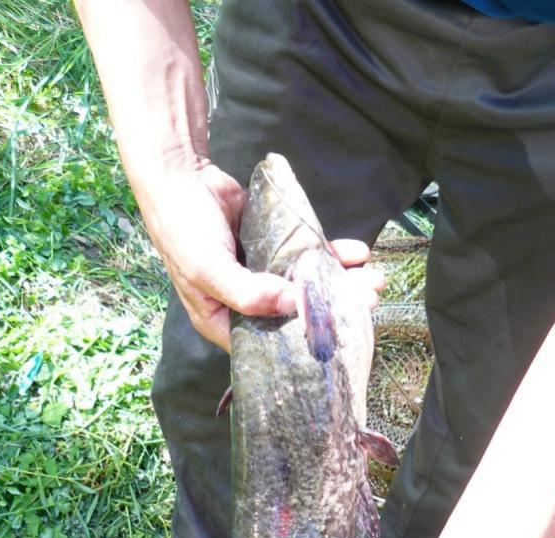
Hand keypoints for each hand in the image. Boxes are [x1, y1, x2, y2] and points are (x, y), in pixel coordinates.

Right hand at [140, 161, 383, 349]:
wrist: (180, 175)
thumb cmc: (182, 230)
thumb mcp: (208, 269)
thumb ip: (248, 292)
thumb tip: (294, 305)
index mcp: (224, 321)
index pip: (269, 345)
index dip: (303, 345)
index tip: (338, 338)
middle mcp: (247, 303)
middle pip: (296, 316)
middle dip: (334, 311)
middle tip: (369, 304)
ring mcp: (262, 275)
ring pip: (307, 287)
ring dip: (341, 284)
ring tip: (374, 281)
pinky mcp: (274, 248)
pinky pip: (308, 257)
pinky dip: (332, 255)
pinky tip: (357, 253)